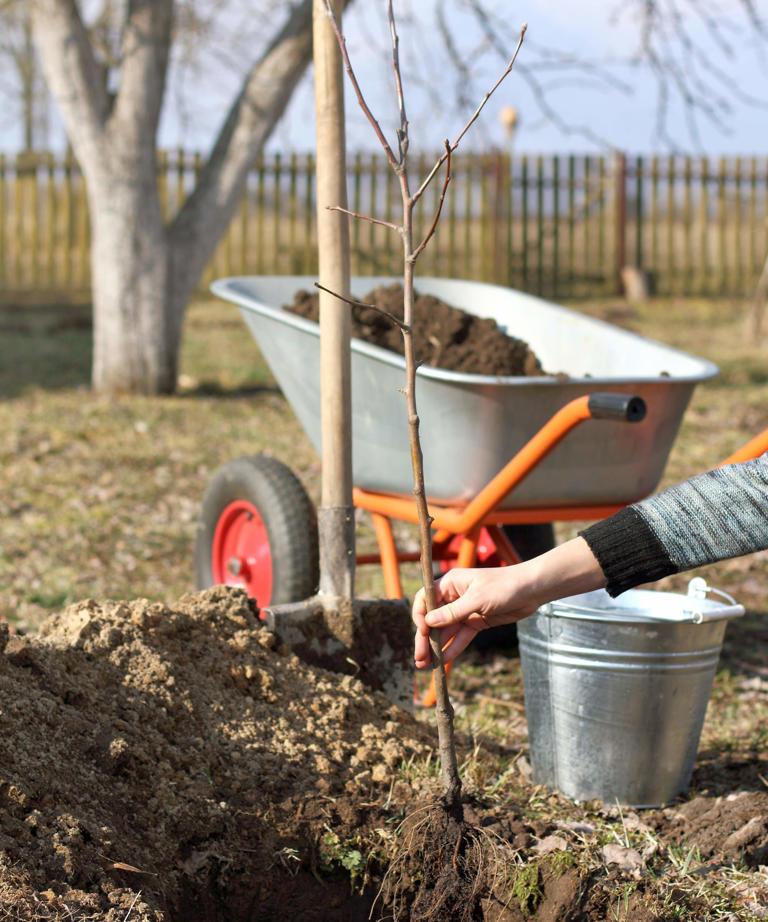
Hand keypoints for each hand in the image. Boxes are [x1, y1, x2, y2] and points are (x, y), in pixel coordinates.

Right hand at [411, 566, 539, 668]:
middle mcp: (454, 596)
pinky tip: (443, 661)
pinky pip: (461, 636)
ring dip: (436, 647)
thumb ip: (453, 612)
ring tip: (426, 665)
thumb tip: (429, 622)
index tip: (422, 633)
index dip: (420, 616)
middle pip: (433, 619)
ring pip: (446, 631)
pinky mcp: (476, 622)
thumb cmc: (505, 585)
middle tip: (419, 658)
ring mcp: (465, 610)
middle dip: (425, 639)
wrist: (532, 590)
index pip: (425, 599)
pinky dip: (453, 648)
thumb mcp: (478, 599)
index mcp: (450, 583)